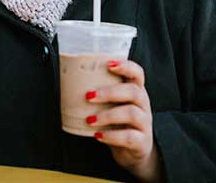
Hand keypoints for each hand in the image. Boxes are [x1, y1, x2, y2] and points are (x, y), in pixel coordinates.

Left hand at [85, 60, 162, 181]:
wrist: (132, 150)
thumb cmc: (118, 121)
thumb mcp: (112, 104)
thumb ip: (101, 93)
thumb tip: (70, 81)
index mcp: (136, 90)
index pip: (137, 73)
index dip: (126, 66)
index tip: (109, 64)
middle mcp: (143, 104)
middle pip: (133, 91)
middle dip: (110, 92)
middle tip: (89, 96)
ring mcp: (144, 123)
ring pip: (131, 113)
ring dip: (108, 115)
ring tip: (90, 120)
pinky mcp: (142, 142)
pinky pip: (129, 137)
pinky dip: (111, 136)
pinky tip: (98, 135)